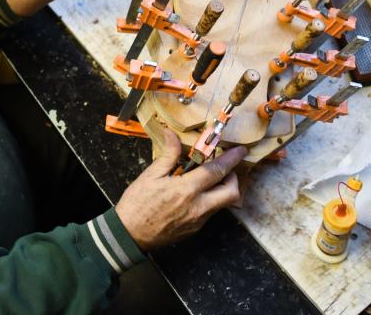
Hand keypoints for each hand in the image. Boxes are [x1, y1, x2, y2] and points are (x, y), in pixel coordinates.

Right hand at [115, 128, 246, 249]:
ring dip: (221, 190)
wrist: (130, 235)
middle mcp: (198, 207)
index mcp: (186, 190)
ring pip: (222, 204)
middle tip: (223, 169)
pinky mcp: (195, 229)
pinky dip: (209, 200)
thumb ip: (168, 155)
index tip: (240, 151)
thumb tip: (172, 134)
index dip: (232, 159)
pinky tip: (194, 194)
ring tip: (206, 180)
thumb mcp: (150, 175)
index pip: (217, 171)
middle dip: (234, 178)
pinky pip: (210, 212)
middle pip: (231, 193)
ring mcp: (198, 221)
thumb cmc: (137, 204)